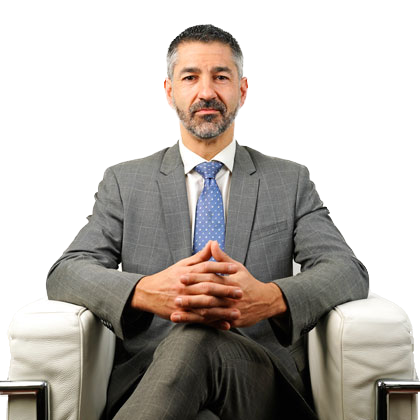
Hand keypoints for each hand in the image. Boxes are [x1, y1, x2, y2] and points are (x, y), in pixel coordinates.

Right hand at [131, 241, 242, 328]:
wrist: (147, 293)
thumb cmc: (168, 277)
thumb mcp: (182, 264)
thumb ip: (200, 256)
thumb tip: (213, 243)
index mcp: (187, 272)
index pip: (206, 268)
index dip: (221, 268)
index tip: (236, 269)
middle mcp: (185, 286)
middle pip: (208, 287)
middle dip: (225, 290)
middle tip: (240, 292)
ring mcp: (183, 301)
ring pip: (205, 305)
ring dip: (222, 309)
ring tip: (237, 311)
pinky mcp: (182, 314)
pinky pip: (200, 319)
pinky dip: (213, 323)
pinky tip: (225, 324)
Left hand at [172, 241, 287, 327]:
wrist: (265, 301)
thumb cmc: (248, 282)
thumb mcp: (237, 267)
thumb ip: (222, 258)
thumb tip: (212, 243)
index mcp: (231, 281)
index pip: (210, 278)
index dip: (195, 278)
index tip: (181, 277)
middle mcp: (230, 297)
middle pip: (208, 297)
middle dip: (191, 298)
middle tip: (175, 297)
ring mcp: (231, 310)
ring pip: (209, 313)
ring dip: (191, 314)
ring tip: (175, 314)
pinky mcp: (231, 321)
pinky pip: (214, 323)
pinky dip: (200, 323)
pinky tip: (188, 323)